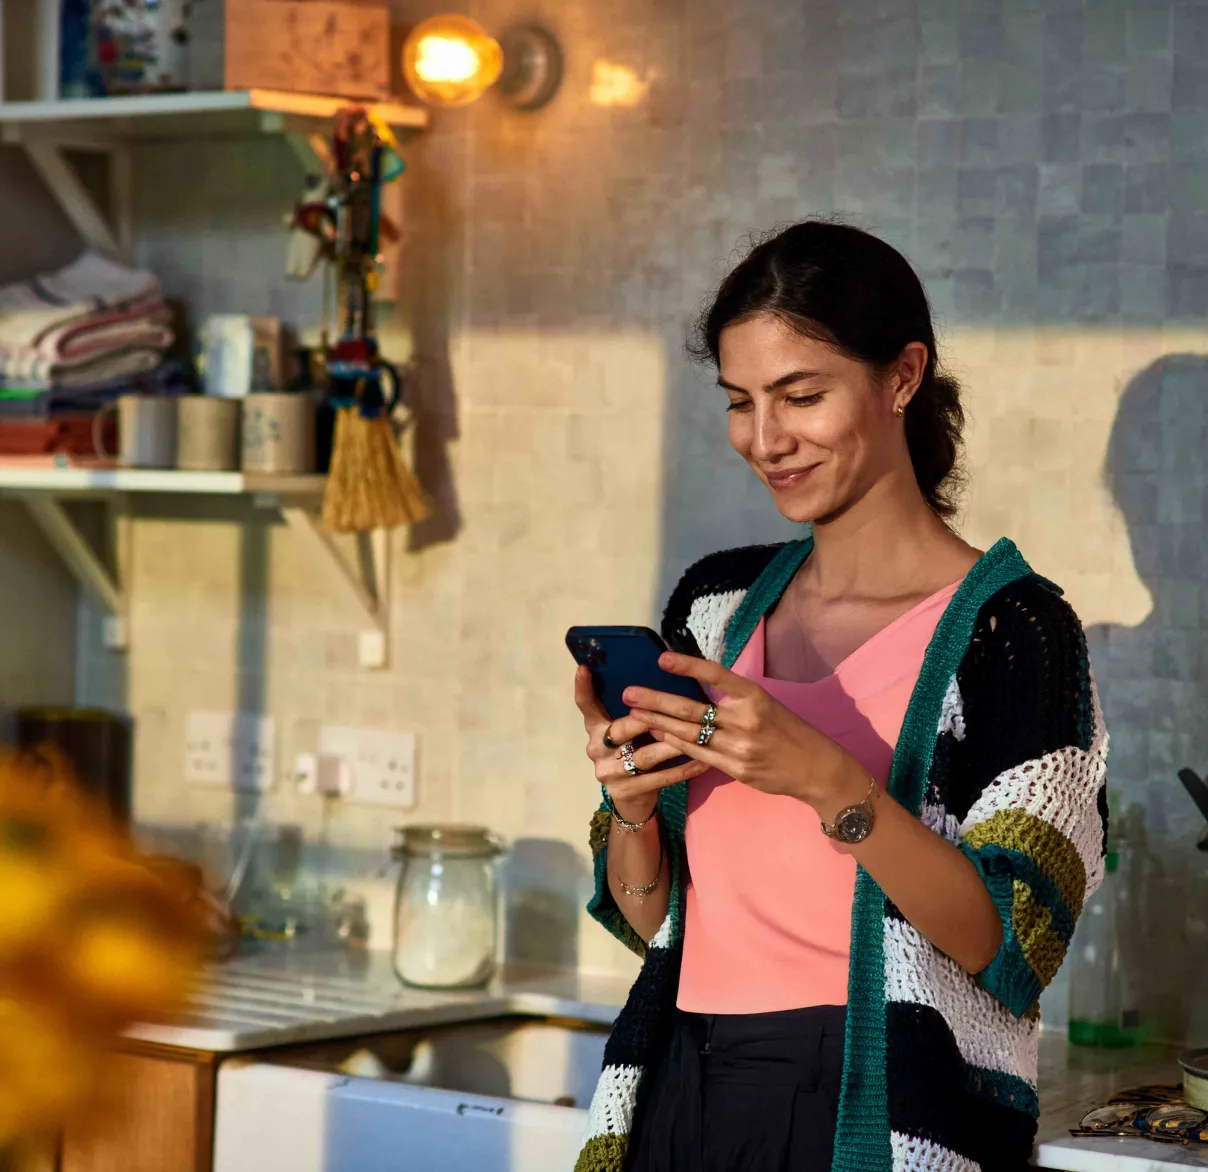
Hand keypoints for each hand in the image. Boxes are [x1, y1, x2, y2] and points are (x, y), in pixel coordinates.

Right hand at [574, 666, 708, 819]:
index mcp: (595, 729)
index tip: (584, 668)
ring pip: (645, 756)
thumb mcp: (626, 733)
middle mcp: (596, 749)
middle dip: (648, 719)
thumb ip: (632, 712)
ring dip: (673, 745)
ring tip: (697, 735)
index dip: (583, 688)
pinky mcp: (626, 792)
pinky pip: (660, 778)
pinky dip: (683, 770)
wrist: (631, 802)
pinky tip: (702, 762)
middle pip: (620, 729)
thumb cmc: (631, 754)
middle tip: (674, 708)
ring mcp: (609, 773)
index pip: (585, 706)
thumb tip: (656, 681)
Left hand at [622, 652, 866, 814]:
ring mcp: (739, 746)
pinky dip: (675, 744)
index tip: (661, 658)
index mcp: (755, 696)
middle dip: (656, 701)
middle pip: (692, 708)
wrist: (816, 768)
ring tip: (634, 714)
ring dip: (658, 723)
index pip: (716, 675)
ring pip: (689, 733)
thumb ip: (734, 697)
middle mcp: (745, 719)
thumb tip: (698, 686)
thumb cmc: (789, 731)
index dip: (687, 665)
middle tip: (629, 693)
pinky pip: (698, 754)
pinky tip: (658, 736)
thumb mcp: (767, 704)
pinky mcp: (736, 768)